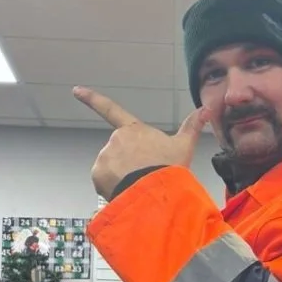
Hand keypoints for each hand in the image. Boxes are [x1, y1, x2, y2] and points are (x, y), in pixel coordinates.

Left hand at [74, 86, 208, 198]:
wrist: (157, 191)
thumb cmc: (171, 167)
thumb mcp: (184, 146)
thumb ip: (192, 126)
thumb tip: (206, 108)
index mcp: (134, 129)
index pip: (111, 110)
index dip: (93, 100)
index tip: (75, 91)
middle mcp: (116, 139)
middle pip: (119, 152)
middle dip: (127, 163)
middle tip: (145, 175)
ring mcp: (105, 155)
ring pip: (111, 168)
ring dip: (121, 177)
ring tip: (138, 185)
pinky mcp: (98, 173)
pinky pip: (103, 182)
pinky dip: (112, 188)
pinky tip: (127, 191)